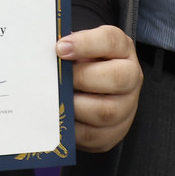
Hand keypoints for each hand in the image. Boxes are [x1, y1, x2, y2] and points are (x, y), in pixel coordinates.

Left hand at [57, 25, 140, 151]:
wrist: (91, 90)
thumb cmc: (82, 65)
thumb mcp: (78, 49)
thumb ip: (67, 48)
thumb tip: (44, 54)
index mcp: (122, 49)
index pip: (111, 41)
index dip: (85, 43)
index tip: (59, 48)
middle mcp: (131, 77)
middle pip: (116, 78)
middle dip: (81, 78)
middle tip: (58, 79)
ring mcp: (126, 107)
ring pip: (105, 111)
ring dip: (75, 106)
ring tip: (56, 100)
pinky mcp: (114, 132)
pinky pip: (93, 135)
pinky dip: (72, 127)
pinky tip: (59, 118)